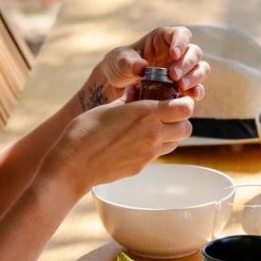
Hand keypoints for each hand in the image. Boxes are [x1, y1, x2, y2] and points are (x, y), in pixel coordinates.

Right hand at [48, 96, 194, 187]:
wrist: (74, 165)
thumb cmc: (85, 131)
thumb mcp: (107, 107)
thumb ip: (127, 101)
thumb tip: (135, 93)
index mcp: (146, 114)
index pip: (184, 108)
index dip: (184, 103)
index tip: (177, 100)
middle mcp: (153, 134)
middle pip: (186, 128)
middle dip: (180, 121)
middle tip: (165, 115)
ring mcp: (149, 154)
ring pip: (175, 143)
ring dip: (170, 135)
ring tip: (151, 128)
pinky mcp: (141, 167)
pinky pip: (157, 154)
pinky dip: (154, 147)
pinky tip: (136, 142)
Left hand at [83, 25, 210, 106]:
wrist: (116, 87)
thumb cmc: (118, 66)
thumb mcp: (118, 60)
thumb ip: (129, 62)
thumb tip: (142, 68)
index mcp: (163, 39)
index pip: (181, 34)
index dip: (181, 42)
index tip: (174, 54)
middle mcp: (177, 53)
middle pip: (194, 52)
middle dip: (187, 64)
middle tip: (173, 76)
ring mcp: (182, 70)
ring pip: (200, 69)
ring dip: (194, 77)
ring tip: (181, 87)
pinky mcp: (183, 87)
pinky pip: (196, 87)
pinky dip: (196, 91)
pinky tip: (191, 97)